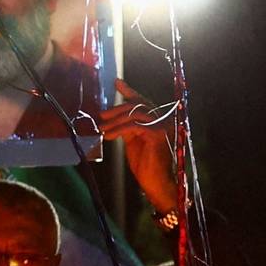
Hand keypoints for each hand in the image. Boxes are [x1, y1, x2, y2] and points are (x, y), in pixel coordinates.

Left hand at [98, 79, 177, 211]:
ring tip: (102, 129)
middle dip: (116, 109)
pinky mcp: (157, 134)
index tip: (117, 83)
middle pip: (137, 105)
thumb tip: (114, 116)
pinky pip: (134, 126)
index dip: (130, 91)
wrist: (156, 183)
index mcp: (159, 120)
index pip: (143, 101)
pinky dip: (119, 130)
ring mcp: (162, 125)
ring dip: (115, 120)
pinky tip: (109, 136)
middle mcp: (164, 119)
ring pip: (134, 113)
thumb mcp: (133, 141)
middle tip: (102, 116)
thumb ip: (128, 127)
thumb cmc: (146, 165)